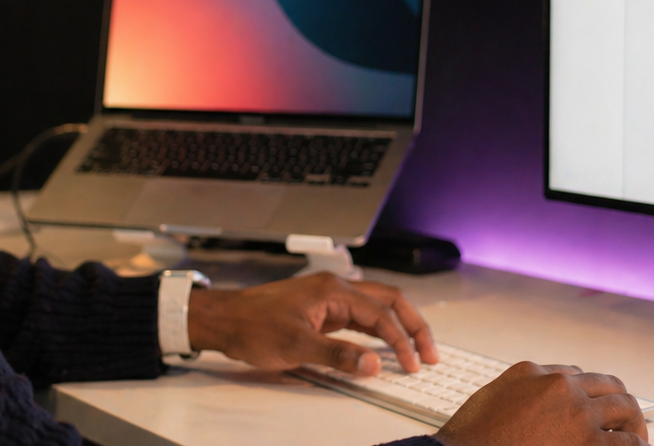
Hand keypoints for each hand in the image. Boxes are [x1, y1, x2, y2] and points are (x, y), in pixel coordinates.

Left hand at [185, 272, 438, 374]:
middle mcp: (335, 288)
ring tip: (414, 351)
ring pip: (375, 307)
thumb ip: (338, 355)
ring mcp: (328, 298)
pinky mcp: (320, 309)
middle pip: (388, 300)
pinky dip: (376, 330)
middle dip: (412, 325)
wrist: (224, 319)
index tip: (414, 364)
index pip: (381, 314)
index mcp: (333, 290)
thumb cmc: (253, 327)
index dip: (402, 340)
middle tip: (429, 353)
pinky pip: (358, 316)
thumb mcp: (296, 346)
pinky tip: (382, 347)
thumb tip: (374, 363)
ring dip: (396, 327)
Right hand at [436, 362, 646, 445]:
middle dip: (618, 403)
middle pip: (607, 386)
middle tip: (624, 421)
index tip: (590, 408)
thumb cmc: (471, 438)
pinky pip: (628, 443)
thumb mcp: (491, 400)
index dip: (586, 394)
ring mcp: (577, 413)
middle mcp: (559, 386)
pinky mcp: (589, 442)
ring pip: (625, 407)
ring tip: (635, 437)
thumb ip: (517, 393)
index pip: (574, 375)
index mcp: (532, 373)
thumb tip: (533, 402)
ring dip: (633, 422)